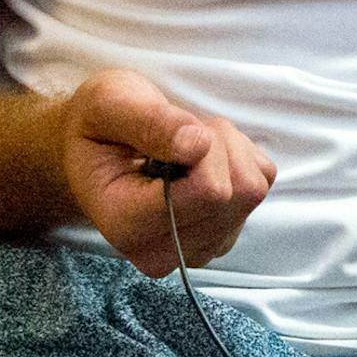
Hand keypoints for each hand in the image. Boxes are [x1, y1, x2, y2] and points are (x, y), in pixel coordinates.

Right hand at [60, 69, 275, 276]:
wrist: (97, 148)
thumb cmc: (97, 125)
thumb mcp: (108, 104)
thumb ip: (149, 122)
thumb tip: (197, 144)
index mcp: (127, 226)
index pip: (210, 191)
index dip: (205, 146)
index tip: (171, 128)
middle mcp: (163, 252)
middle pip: (236, 192)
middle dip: (216, 144)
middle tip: (177, 132)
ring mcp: (197, 249)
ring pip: (252, 190)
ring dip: (229, 150)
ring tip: (186, 144)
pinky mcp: (223, 235)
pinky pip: (260, 185)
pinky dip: (239, 159)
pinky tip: (201, 158)